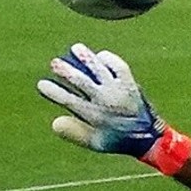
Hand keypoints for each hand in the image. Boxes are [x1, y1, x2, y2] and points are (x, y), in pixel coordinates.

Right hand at [37, 45, 182, 167]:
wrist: (149, 138)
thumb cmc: (118, 141)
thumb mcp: (95, 143)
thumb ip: (75, 133)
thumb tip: (54, 122)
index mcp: (94, 115)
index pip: (69, 100)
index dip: (54, 92)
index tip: (41, 84)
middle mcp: (105, 100)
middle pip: (82, 81)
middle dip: (66, 71)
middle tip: (54, 63)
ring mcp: (119, 90)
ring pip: (99, 70)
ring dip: (86, 58)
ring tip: (76, 48)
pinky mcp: (131, 84)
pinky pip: (119, 67)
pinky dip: (110, 59)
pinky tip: (100, 55)